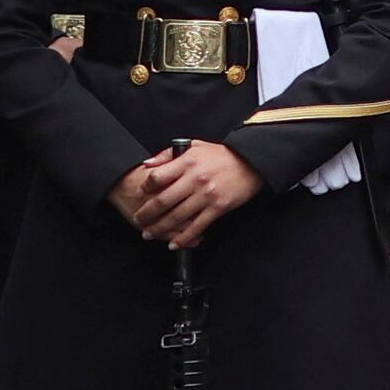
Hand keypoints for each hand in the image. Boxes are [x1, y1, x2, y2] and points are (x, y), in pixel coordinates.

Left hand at [110, 137, 263, 248]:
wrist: (251, 162)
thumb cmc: (221, 155)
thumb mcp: (194, 146)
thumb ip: (168, 154)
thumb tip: (147, 165)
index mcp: (187, 162)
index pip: (157, 177)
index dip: (145, 188)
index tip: (141, 194)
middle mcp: (195, 179)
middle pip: (163, 201)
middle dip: (146, 214)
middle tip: (138, 221)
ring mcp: (206, 195)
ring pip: (177, 217)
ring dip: (160, 228)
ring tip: (150, 234)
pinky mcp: (217, 208)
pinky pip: (196, 226)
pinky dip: (183, 238)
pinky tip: (174, 243)